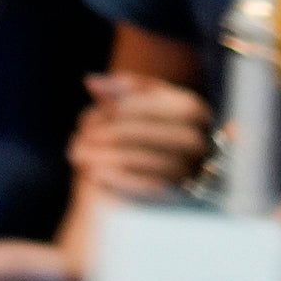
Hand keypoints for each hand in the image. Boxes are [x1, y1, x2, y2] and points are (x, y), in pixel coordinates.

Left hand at [70, 74, 215, 199]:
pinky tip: (93, 174)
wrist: (142, 186)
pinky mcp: (179, 199)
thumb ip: (116, 92)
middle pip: (162, 134)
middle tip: (83, 135)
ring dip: (112, 157)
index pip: (173, 106)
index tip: (105, 103)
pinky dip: (120, 179)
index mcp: (195, 114)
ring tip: (78, 154)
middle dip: (119, 132)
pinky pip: (152, 189)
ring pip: (155, 163)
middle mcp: (201, 144)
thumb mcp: (129, 108)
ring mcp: (194, 173)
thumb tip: (91, 81)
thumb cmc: (134, 134)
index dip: (140, 103)